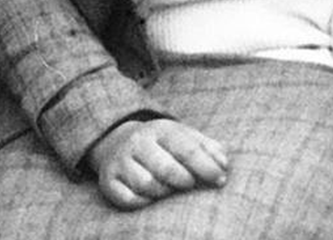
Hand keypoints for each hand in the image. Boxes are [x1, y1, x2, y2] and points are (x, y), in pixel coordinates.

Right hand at [86, 118, 229, 209]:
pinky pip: (128, 199)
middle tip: (190, 184)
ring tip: (169, 189)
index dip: (206, 167)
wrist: (116, 141)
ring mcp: (120, 162)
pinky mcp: (108, 181)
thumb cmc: (162, 145)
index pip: (186, 148)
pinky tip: (150, 197)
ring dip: (164, 192)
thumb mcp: (184, 136)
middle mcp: (138, 143)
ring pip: (146, 185)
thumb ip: (207, 147)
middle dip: (185, 181)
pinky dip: (143, 202)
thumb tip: (224, 163)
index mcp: (160, 129)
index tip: (220, 180)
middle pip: (166, 168)